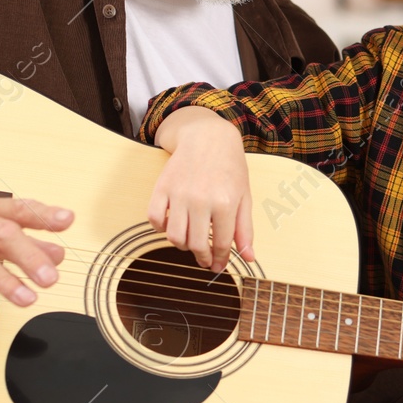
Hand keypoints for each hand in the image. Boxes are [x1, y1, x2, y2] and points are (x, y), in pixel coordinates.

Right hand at [148, 106, 253, 270]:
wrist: (207, 137)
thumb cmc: (229, 167)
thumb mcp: (244, 196)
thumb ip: (245, 229)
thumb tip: (248, 258)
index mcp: (224, 203)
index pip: (221, 244)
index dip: (220, 259)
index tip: (218, 266)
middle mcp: (200, 200)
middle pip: (195, 245)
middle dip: (201, 257)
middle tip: (204, 259)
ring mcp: (178, 194)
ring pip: (174, 236)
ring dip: (181, 245)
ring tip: (190, 241)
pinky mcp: (161, 188)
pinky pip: (154, 219)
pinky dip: (160, 228)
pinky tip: (171, 225)